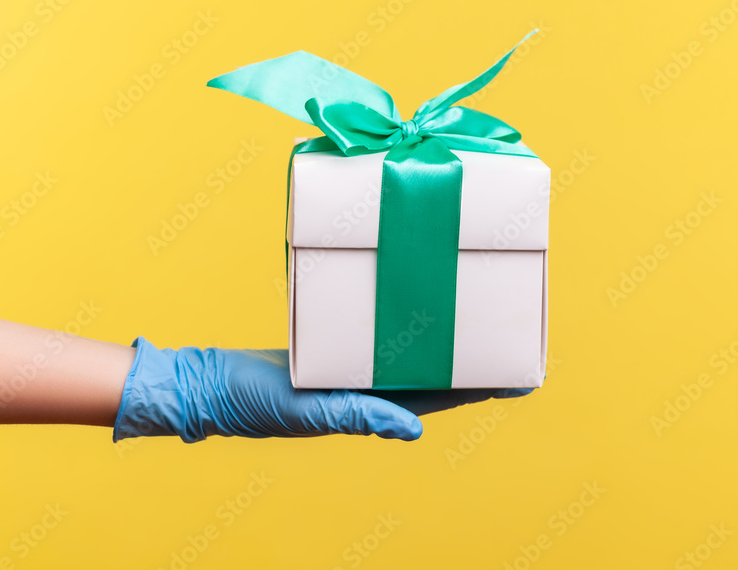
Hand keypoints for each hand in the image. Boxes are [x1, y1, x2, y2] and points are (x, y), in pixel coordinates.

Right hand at [112, 337, 532, 442]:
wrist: (213, 384)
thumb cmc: (256, 403)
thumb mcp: (309, 411)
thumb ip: (359, 415)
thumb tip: (413, 428)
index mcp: (373, 407)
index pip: (444, 398)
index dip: (483, 389)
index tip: (524, 379)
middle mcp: (371, 390)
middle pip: (438, 374)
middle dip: (476, 361)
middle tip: (512, 337)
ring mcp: (355, 371)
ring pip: (413, 355)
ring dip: (445, 342)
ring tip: (476, 317)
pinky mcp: (337, 353)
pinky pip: (381, 338)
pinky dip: (405, 328)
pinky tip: (417, 310)